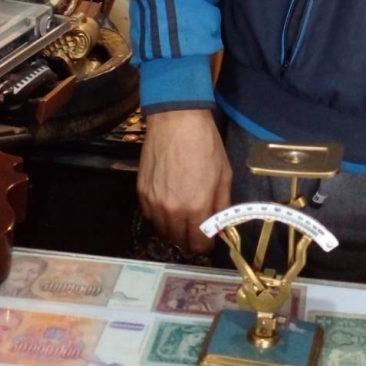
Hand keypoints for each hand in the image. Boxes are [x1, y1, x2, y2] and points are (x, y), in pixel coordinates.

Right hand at [137, 109, 231, 253]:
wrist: (177, 121)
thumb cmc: (205, 144)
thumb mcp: (223, 175)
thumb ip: (221, 205)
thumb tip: (219, 226)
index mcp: (196, 208)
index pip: (198, 244)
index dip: (206, 244)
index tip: (209, 239)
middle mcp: (172, 211)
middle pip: (179, 241)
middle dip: (190, 239)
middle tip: (196, 229)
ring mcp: (154, 203)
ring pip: (163, 231)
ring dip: (174, 229)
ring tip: (183, 217)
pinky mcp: (141, 193)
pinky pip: (150, 215)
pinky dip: (160, 216)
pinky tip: (169, 204)